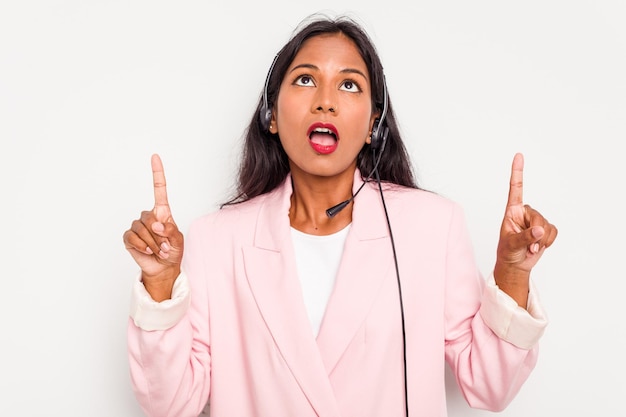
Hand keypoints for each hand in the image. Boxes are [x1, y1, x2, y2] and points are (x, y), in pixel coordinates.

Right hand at [123, 154, 183, 300]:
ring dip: (153, 243)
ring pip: (142, 229)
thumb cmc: (173, 251)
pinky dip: (142, 246)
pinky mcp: (129, 237)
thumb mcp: (178, 240)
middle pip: (150, 218)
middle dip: (160, 235)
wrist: (163, 268)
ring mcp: (137, 226)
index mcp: (162, 212)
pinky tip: (148, 251)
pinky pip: (132, 237)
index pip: (159, 189)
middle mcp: (149, 216)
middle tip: (166, 246)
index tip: (155, 157)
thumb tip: (157, 224)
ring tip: (159, 250)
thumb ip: (171, 230)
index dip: (157, 173)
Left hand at [494, 153, 557, 306]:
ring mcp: (536, 220)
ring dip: (542, 240)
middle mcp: (524, 212)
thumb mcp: (511, 245)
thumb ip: (525, 237)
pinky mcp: (546, 229)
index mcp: (512, 211)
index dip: (517, 172)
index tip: (518, 155)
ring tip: (531, 247)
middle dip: (536, 233)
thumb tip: (539, 230)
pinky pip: (553, 232)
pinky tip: (539, 246)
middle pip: (538, 216)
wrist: (515, 265)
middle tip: (529, 245)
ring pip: (547, 225)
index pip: (515, 188)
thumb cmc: (507, 252)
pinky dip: (548, 242)